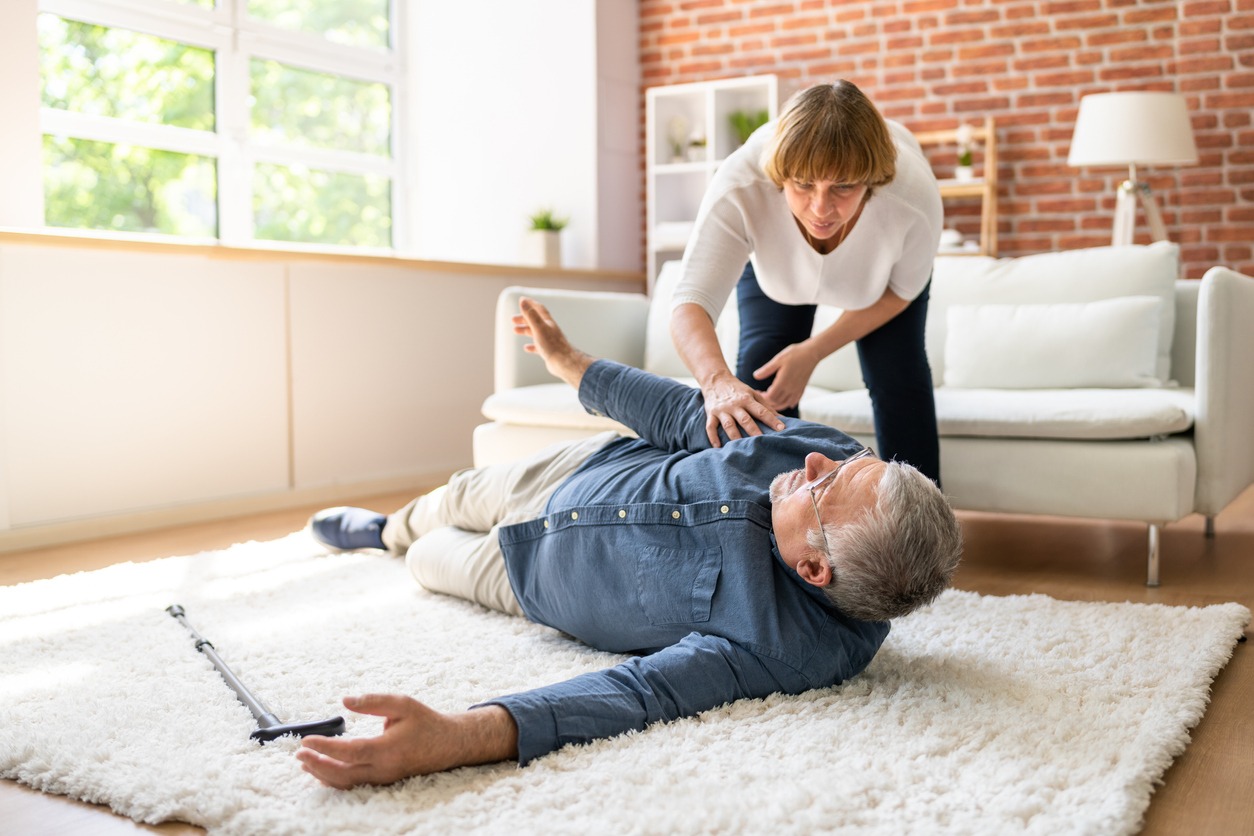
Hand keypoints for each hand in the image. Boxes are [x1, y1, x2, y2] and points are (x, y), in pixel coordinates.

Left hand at [296, 694, 517, 788]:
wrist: (447, 744)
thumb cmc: (425, 722)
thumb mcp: (402, 703)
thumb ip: (373, 702)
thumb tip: (345, 701)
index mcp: (388, 749)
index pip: (350, 752)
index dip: (326, 748)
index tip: (306, 740)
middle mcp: (384, 768)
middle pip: (343, 774)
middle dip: (317, 765)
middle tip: (299, 754)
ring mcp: (383, 778)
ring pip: (346, 783)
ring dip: (322, 774)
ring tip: (304, 763)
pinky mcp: (382, 781)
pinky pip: (354, 784)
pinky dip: (335, 779)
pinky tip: (322, 772)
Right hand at [512, 297, 593, 388]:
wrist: (563, 362)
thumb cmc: (552, 345)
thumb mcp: (538, 327)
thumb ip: (530, 314)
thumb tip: (523, 301)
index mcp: (547, 322)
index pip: (538, 309)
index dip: (530, 303)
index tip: (522, 300)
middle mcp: (549, 330)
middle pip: (535, 321)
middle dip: (524, 318)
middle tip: (513, 319)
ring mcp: (549, 340)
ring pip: (535, 333)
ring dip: (525, 330)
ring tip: (515, 330)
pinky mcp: (548, 351)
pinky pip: (538, 346)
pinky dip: (531, 345)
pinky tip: (526, 347)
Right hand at [700, 370, 784, 446]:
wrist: (716, 380)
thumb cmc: (738, 390)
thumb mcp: (752, 394)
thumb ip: (766, 407)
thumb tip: (782, 419)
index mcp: (746, 399)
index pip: (761, 411)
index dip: (771, 420)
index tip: (781, 429)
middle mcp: (734, 405)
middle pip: (745, 419)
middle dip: (753, 430)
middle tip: (762, 441)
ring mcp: (722, 410)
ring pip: (728, 425)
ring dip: (734, 436)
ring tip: (740, 447)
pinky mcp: (711, 414)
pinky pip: (710, 427)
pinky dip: (713, 437)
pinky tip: (718, 447)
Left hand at [753, 342, 819, 411]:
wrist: (812, 353)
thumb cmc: (794, 354)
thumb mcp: (778, 360)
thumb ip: (766, 370)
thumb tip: (755, 376)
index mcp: (783, 382)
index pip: (770, 397)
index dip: (762, 397)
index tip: (757, 392)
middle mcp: (790, 389)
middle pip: (776, 402)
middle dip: (767, 402)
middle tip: (761, 396)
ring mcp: (797, 390)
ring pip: (785, 404)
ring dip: (776, 405)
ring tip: (769, 401)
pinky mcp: (802, 389)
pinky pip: (794, 401)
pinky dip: (787, 404)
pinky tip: (784, 402)